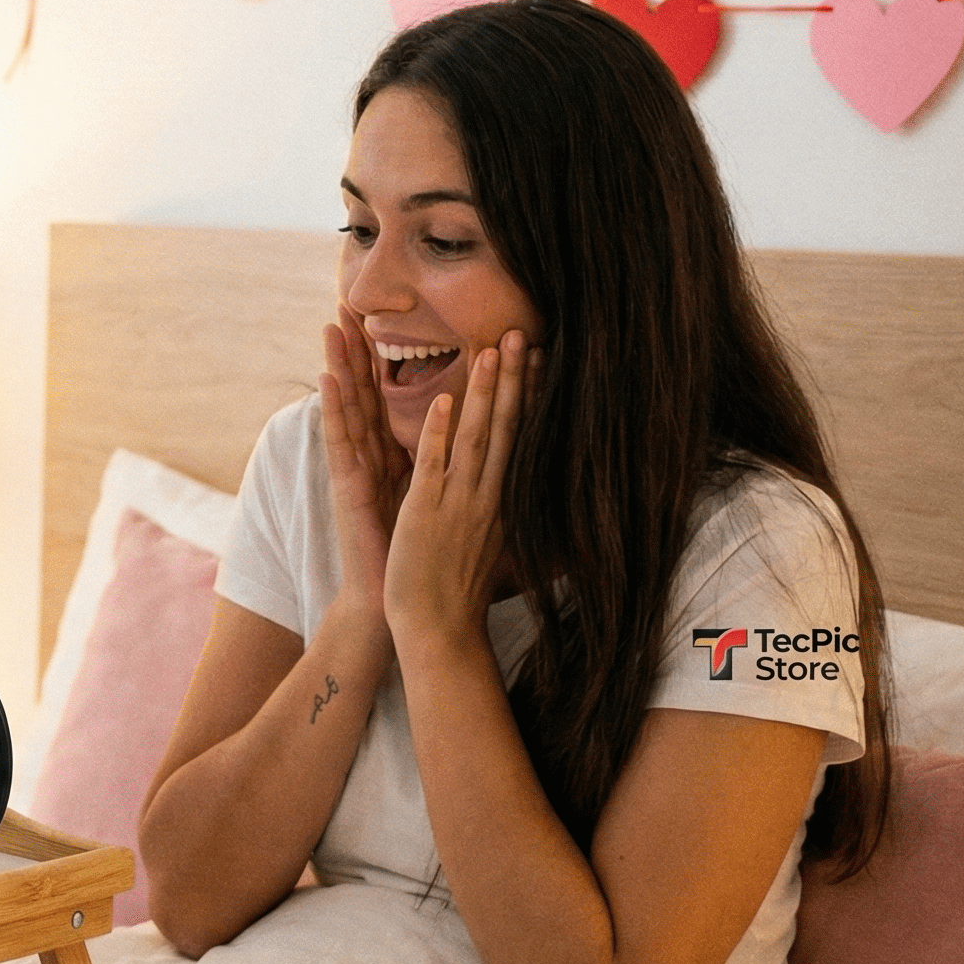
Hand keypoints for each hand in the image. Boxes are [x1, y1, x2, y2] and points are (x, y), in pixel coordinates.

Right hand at [319, 312, 411, 621]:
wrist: (401, 603)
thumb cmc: (419, 557)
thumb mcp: (435, 502)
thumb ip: (441, 470)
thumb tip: (463, 445)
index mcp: (396, 458)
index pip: (388, 397)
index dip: (385, 357)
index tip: (382, 316)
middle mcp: (372, 459)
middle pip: (364, 392)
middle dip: (356, 347)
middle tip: (345, 301)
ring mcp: (357, 471)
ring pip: (349, 407)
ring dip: (340, 366)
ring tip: (331, 326)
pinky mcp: (349, 488)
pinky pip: (342, 441)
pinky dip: (335, 408)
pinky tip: (327, 378)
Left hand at [384, 330, 531, 649]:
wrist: (438, 628)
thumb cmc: (459, 589)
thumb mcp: (491, 542)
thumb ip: (501, 510)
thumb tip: (530, 496)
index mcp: (500, 499)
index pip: (518, 436)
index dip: (527, 396)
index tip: (537, 359)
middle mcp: (486, 496)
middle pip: (504, 427)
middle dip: (513, 379)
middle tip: (521, 335)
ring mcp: (457, 502)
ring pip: (475, 437)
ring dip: (483, 393)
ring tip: (491, 350)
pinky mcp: (425, 513)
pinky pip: (434, 466)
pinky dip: (438, 434)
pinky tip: (444, 402)